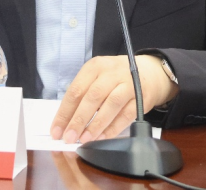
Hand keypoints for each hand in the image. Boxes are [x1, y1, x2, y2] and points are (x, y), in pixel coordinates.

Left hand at [50, 55, 177, 143]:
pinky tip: (102, 137)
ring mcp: (128, 84)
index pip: (76, 90)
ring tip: (84, 139)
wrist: (149, 72)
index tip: (56, 130)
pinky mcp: (141, 97)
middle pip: (92, 97)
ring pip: (110, 105)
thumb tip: (66, 121)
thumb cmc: (115, 77)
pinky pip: (126, 115)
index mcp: (95, 67)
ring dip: (96, 124)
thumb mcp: (97, 77)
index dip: (64, 112)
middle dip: (78, 119)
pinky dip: (113, 128)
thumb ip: (83, 95)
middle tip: (68, 137)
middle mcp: (111, 73)